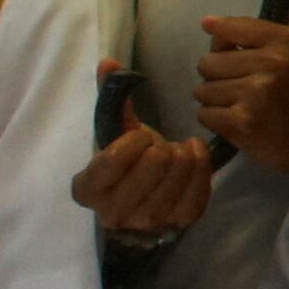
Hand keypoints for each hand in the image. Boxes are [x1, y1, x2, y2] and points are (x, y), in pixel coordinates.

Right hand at [74, 115, 214, 238]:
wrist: (141, 198)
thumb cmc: (125, 162)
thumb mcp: (114, 134)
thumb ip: (110, 101)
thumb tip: (108, 65)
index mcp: (87, 190)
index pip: (114, 159)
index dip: (134, 140)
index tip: (141, 137)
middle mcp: (113, 213)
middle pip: (153, 164)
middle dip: (160, 146)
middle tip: (159, 147)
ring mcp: (147, 222)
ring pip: (178, 174)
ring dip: (182, 154)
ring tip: (176, 150)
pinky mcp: (179, 223)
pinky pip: (199, 189)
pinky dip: (201, 164)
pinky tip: (195, 151)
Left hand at [193, 19, 288, 174]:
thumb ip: (253, 37)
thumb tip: (207, 23)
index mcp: (287, 41)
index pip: (232, 27)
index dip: (220, 34)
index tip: (221, 42)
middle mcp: (272, 63)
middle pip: (208, 62)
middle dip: (216, 76)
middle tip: (238, 87)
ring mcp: (256, 94)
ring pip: (203, 90)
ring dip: (215, 101)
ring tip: (239, 106)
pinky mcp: (242, 123)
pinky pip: (205, 115)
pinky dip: (216, 121)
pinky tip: (237, 121)